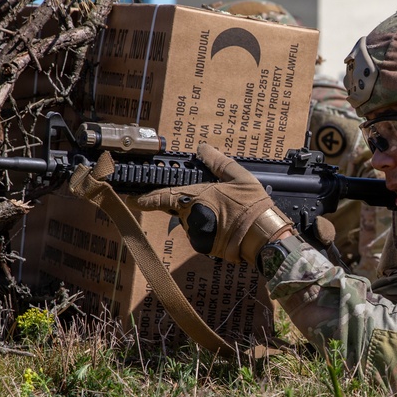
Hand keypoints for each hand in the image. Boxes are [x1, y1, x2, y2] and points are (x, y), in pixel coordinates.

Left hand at [132, 143, 294, 262]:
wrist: (264, 238)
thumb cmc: (252, 207)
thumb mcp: (239, 177)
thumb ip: (218, 162)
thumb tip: (203, 149)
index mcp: (195, 197)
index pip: (161, 197)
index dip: (144, 199)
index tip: (132, 199)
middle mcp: (190, 217)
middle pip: (179, 208)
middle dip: (189, 203)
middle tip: (212, 201)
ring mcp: (196, 234)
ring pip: (190, 221)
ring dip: (200, 215)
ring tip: (226, 213)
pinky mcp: (204, 247)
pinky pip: (200, 233)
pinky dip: (208, 228)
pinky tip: (227, 224)